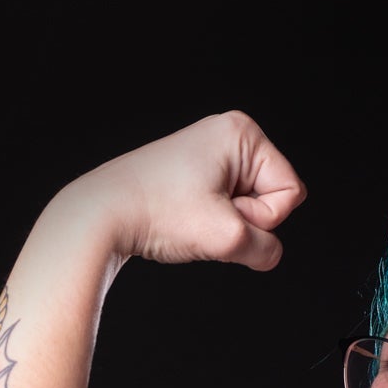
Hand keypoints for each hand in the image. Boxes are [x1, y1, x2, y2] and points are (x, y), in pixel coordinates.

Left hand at [62, 111, 306, 272]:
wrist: (97, 216)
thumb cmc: (153, 211)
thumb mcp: (225, 237)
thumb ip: (265, 250)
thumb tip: (269, 254)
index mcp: (242, 133)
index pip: (290, 192)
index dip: (260, 218)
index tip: (219, 214)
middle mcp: (227, 136)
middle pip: (270, 198)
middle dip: (240, 220)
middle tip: (199, 217)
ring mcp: (208, 154)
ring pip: (245, 208)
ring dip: (222, 226)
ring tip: (186, 219)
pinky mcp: (192, 175)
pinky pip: (222, 209)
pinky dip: (206, 225)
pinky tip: (180, 221)